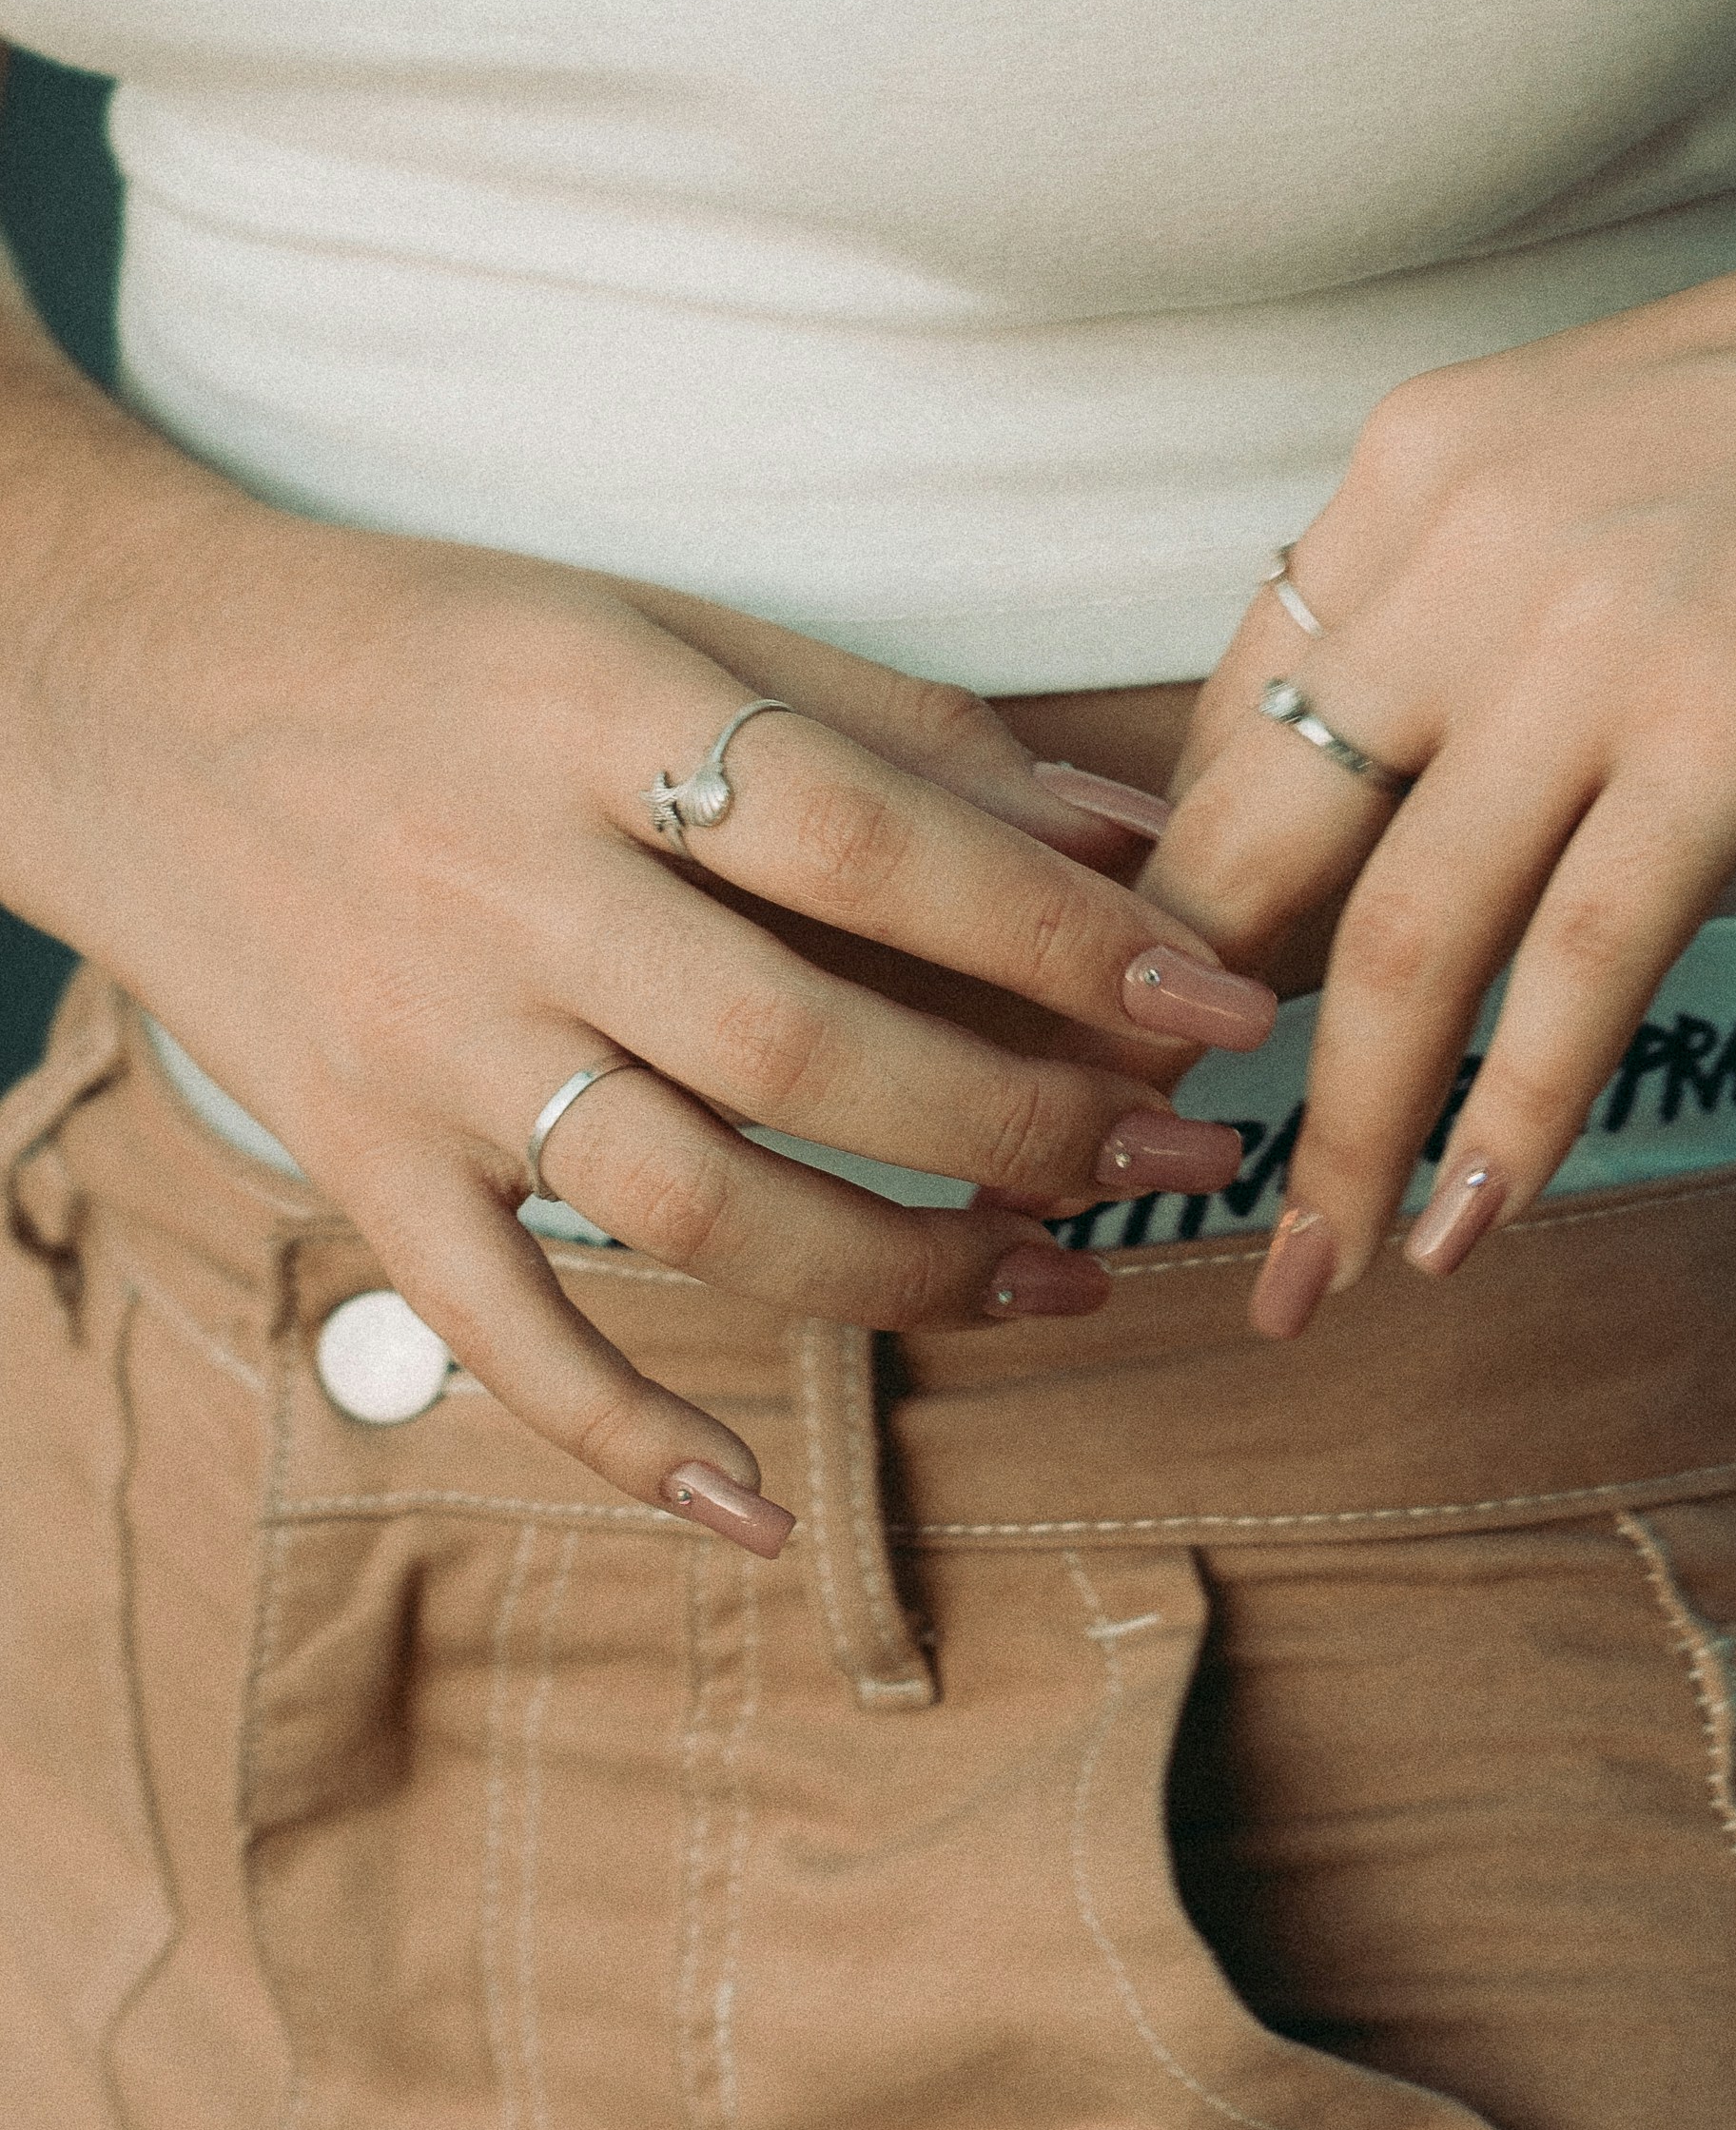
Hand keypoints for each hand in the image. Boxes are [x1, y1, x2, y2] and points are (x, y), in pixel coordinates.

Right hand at [6, 495, 1276, 1538]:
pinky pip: (497, 1329)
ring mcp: (422, 1041)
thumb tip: (1133, 833)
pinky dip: (626, 1432)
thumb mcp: (657, 626)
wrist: (123, 691)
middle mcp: (506, 885)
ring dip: (892, 1270)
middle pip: (797, 1046)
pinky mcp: (352, 1157)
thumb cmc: (438, 648)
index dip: (1061, 932)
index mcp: (596, 716)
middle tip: (1173, 1158)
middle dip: (1019, 1122)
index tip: (1218, 996)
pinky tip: (759, 1503)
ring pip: (682, 1203)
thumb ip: (893, 729)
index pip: (865, 843)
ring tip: (1054, 1280)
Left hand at [1143, 49, 1735, 1333]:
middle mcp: (1470, 540)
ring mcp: (1598, 629)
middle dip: (1195, 1041)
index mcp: (1425, 465)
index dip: (1192, 900)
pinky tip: (1475, 1221)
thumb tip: (1444, 757)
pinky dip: (1517, 1113)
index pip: (1243, 720)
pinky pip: (1587, 955)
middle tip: (1172, 1184)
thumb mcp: (1627, 457)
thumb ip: (1509, 583)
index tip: (1188, 1031)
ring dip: (1342, 1135)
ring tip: (1311, 1278)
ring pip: (1403, 935)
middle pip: (1267, 838)